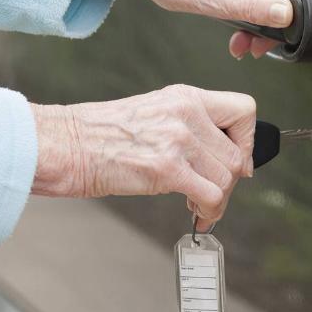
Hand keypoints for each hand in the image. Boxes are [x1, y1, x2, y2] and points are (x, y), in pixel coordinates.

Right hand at [31, 85, 255, 230]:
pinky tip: (197, 213)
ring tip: (198, 203)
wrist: (65, 145)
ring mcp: (178, 140)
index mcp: (185, 97)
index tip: (238, 158)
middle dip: (229, 180)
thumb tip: (220, 156)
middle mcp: (186, 114)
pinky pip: (211, 195)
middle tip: (210, 191)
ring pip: (228, 177)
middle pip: (237, 154)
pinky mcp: (167, 168)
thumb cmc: (100, 134)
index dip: (247, 139)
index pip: (244, 109)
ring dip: (218, 199)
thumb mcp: (154, 113)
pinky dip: (210, 211)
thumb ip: (190, 127)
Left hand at [86, 0, 292, 27]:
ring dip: (248, 16)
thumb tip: (286, 14)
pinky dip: (239, 1)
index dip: (277, 25)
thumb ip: (256, 9)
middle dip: (259, 24)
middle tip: (243, 46)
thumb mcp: (219, 2)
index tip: (259, 44)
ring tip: (232, 36)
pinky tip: (226, 13)